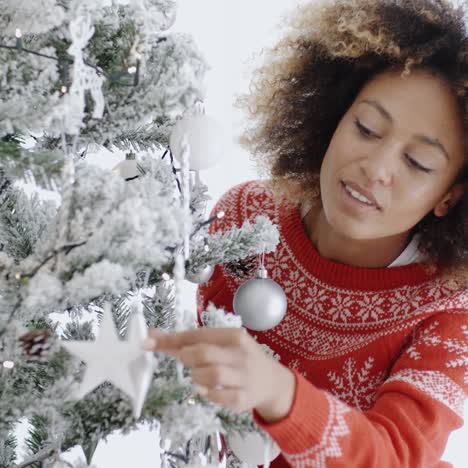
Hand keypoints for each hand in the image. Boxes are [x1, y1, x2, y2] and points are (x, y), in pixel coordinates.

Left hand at [145, 327, 295, 421]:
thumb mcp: (221, 344)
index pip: (197, 334)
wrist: (272, 382)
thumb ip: (190, 342)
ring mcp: (244, 377)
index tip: (148, 342)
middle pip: (203, 353)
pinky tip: (208, 390)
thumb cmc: (239, 359)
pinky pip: (218, 397)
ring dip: (197, 377)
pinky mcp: (244, 399)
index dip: (171, 339)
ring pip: (210, 375)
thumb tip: (153, 335)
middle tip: (186, 360)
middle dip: (187, 357)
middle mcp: (240, 354)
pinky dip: (208, 394)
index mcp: (234, 336)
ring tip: (200, 376)